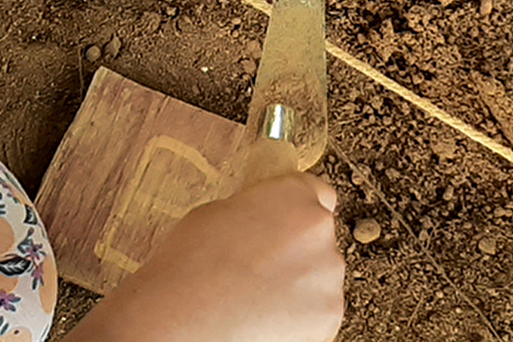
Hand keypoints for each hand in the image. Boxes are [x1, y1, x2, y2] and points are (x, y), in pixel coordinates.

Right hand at [71, 173, 344, 341]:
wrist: (184, 321)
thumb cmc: (189, 266)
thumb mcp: (214, 213)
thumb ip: (252, 211)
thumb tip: (256, 220)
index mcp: (293, 198)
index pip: (316, 191)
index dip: (294, 208)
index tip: (281, 221)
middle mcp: (320, 234)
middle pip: (317, 237)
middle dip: (293, 249)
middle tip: (256, 264)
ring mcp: (328, 280)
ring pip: (318, 276)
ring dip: (296, 283)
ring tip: (254, 296)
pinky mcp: (327, 319)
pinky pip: (316, 311)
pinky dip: (297, 316)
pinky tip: (261, 316)